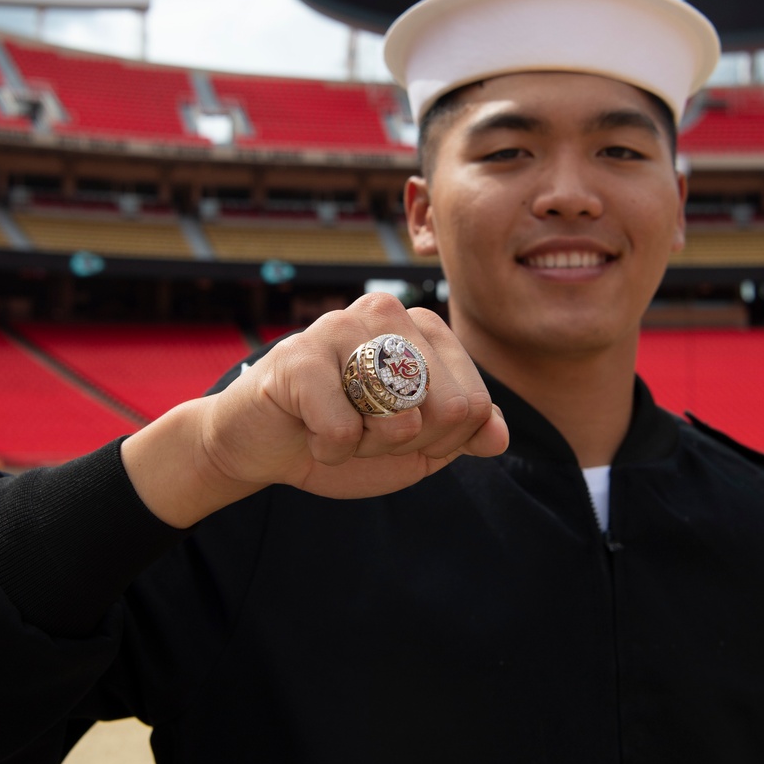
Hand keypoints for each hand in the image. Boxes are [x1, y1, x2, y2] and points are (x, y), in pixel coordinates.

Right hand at [122, 295, 507, 525]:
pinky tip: (309, 429)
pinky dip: (328, 451)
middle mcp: (388, 313)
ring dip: (368, 446)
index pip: (475, 406)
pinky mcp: (298, 357)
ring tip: (337, 423)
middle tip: (363, 428)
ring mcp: (341, 327)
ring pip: (401, 421)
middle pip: (450, 412)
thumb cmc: (345, 433)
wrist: (266, 443)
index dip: (440, 439)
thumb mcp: (419, 442)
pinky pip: (343, 433)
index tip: (397, 428)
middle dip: (407, 443)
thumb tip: (498, 435)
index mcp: (424, 327)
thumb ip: (467, 433)